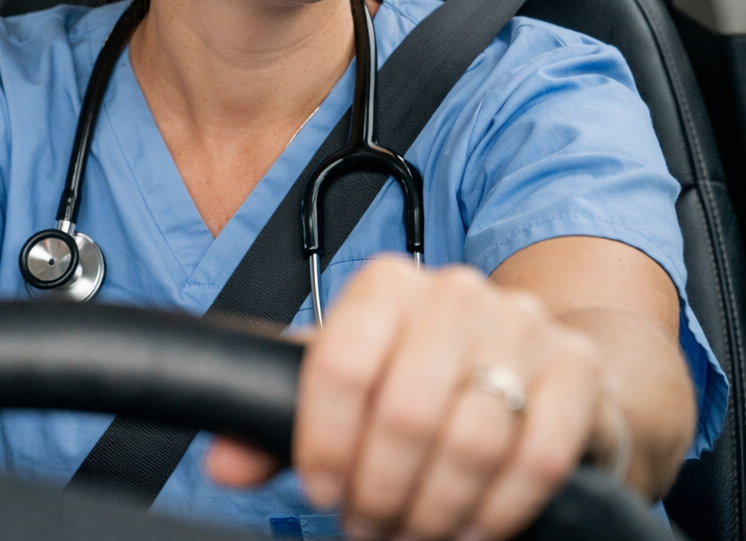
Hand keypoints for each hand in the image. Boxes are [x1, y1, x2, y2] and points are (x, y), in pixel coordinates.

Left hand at [205, 256, 622, 540]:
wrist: (532, 371)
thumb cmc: (419, 378)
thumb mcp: (345, 387)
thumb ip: (275, 421)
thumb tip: (222, 463)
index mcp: (387, 284)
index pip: (338, 365)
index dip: (323, 443)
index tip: (321, 487)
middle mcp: (456, 291)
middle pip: (402, 411)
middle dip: (378, 489)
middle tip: (368, 524)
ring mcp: (524, 325)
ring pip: (468, 441)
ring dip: (432, 509)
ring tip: (412, 531)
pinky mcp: (578, 368)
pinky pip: (535, 458)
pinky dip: (496, 510)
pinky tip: (469, 529)